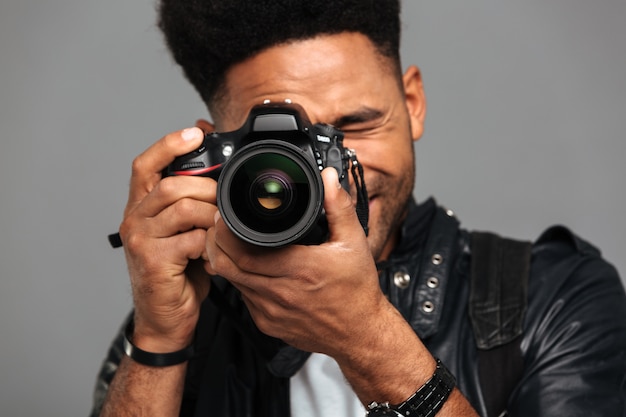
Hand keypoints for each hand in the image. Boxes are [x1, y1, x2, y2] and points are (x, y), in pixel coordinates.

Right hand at [118, 126, 215, 351]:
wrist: (166, 319)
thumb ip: (192, 205)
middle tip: (226, 205)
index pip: (146, 164)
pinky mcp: (153, 260)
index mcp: (140, 207)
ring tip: (221, 232)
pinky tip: (215, 255)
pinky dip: (212, 244)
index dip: (169, 144)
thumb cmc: (178, 273)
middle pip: (173, 184)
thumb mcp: (184, 232)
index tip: (196, 133)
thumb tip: (217, 174)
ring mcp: (141, 240)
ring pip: (184, 207)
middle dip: (209, 189)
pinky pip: (192, 238)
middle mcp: (135, 219)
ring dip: (213, 217)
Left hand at [205, 167, 386, 357]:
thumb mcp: (354, 242)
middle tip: (218, 226)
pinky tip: (248, 268)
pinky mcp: (268, 324)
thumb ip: (339, 207)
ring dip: (225, 261)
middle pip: (227, 266)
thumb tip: (328, 179)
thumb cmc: (357, 291)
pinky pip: (243, 298)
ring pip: (231, 282)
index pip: (243, 252)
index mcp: (299, 269)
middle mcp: (280, 292)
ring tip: (229, 243)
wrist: (359, 333)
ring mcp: (270, 311)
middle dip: (216, 243)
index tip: (224, 217)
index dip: (225, 233)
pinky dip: (240, 280)